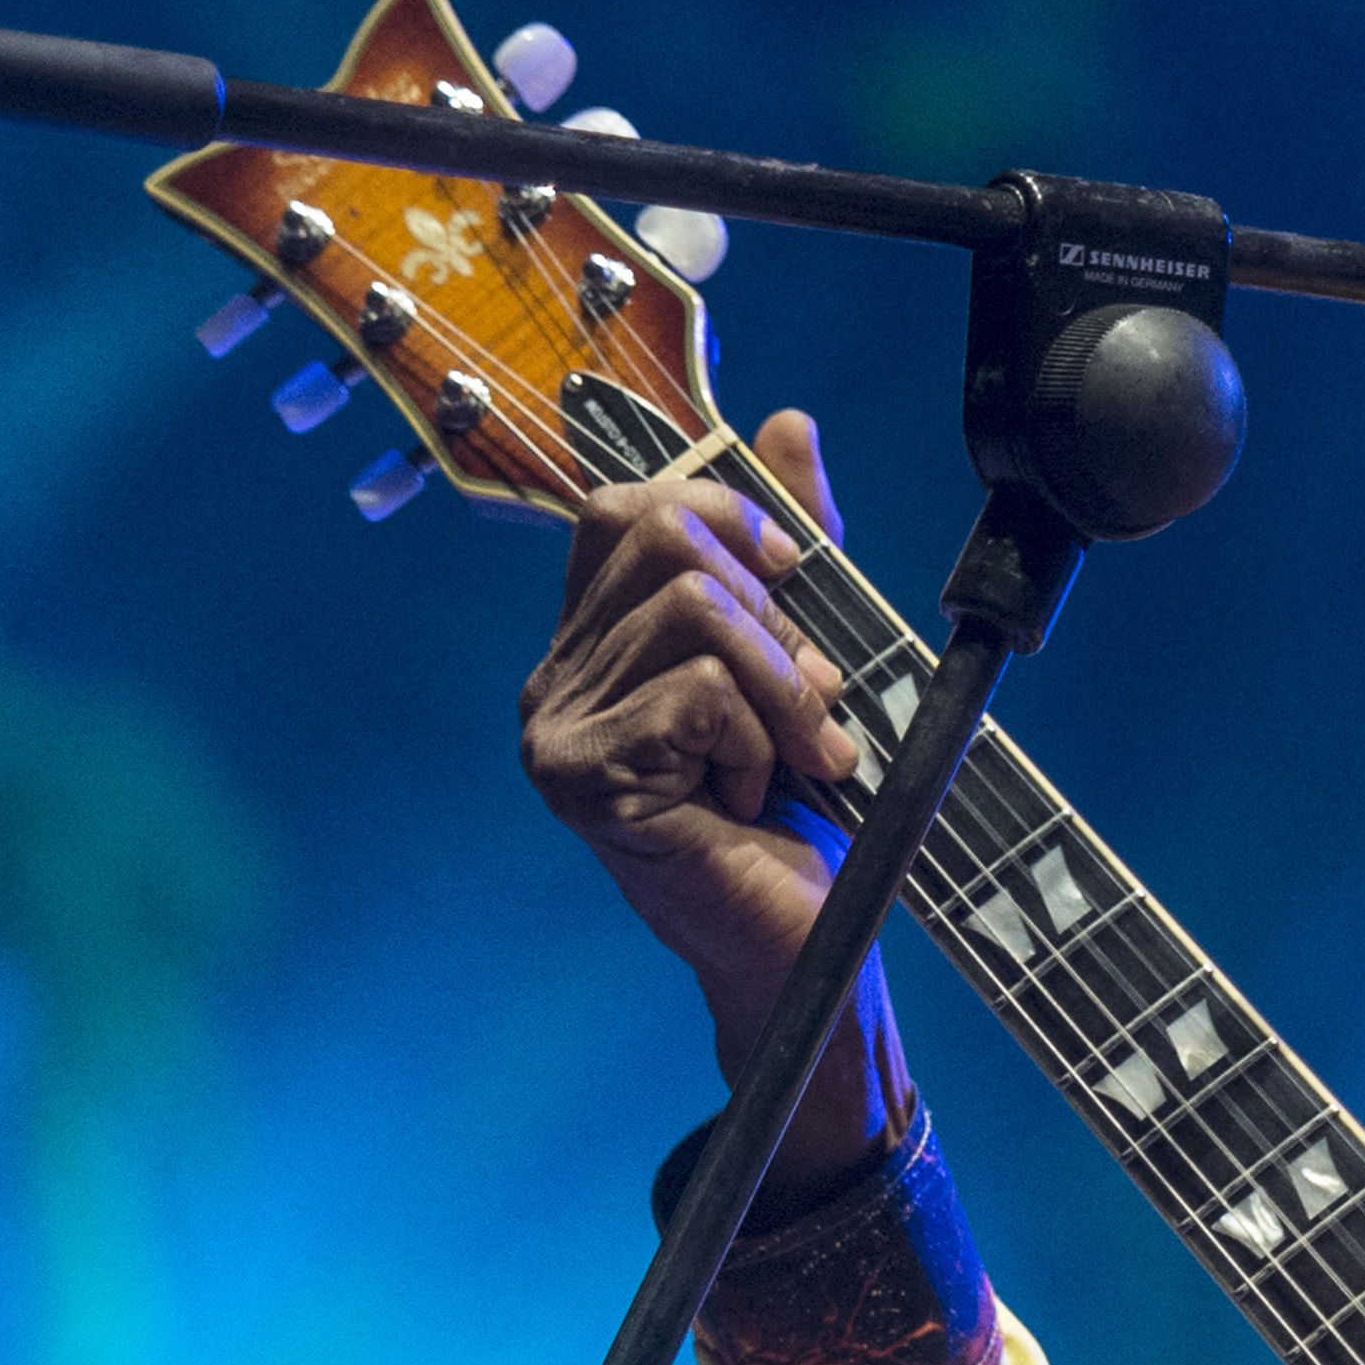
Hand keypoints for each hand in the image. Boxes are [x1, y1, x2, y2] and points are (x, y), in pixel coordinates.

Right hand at [516, 405, 899, 1185]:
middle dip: (769, 614)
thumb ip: (789, 550)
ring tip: (797, 759)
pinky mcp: (580, 777)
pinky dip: (756, 741)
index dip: (720, 516)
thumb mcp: (805, 657)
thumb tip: (786, 426)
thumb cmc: (801, 809)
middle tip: (809, 701)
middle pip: (661, 543)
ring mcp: (557, 730)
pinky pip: (696, 695)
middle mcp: (556, 679)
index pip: (625, 510)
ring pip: (691, 618)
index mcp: (596, 642)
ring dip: (781, 691)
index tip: (791, 573)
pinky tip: (752, 797)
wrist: (802, 938)